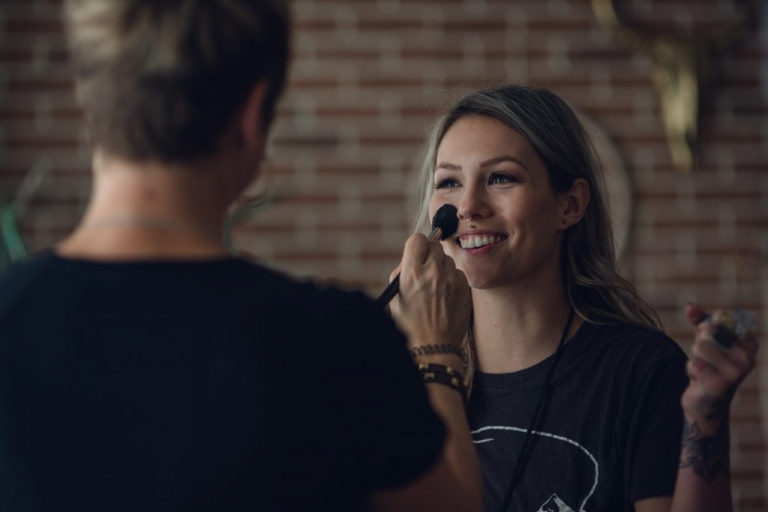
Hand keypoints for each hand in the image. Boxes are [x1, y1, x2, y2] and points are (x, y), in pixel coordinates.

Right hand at [388, 233, 470, 350]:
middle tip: (426, 270)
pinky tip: (446, 296)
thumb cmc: (409, 324)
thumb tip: (412, 258)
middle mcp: (433, 272)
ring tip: (436, 289)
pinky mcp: (464, 288)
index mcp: (412, 272)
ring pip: (448, 260)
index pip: (418, 238)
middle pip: (435, 245)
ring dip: (442, 268)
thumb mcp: (396, 296)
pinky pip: (458, 274)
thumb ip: (402, 272)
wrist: (433, 347)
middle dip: (430, 255)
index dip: (417, 245)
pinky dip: (452, 281)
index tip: (417, 254)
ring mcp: (451, 280)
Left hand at [681, 303, 758, 425]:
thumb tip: (690, 306)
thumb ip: (699, 321)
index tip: (711, 340)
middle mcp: (748, 358)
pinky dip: (691, 370)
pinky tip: (699, 379)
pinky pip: (693, 364)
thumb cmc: (709, 365)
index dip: (706, 326)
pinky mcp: (720, 386)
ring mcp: (735, 373)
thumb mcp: (705, 339)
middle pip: (708, 332)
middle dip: (699, 344)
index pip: (720, 318)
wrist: (706, 401)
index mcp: (749, 343)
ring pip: (699, 347)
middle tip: (706, 359)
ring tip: (703, 369)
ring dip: (694, 358)